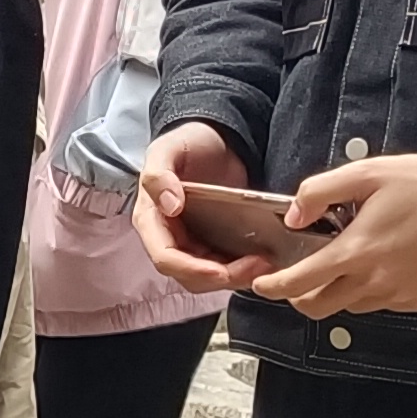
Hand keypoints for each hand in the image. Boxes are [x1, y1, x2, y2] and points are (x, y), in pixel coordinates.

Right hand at [135, 123, 265, 290]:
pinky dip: (243, 270)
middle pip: (188, 275)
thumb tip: (170, 205)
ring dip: (236, 277)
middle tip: (256, 266)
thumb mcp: (169, 148)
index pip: (165, 257)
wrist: (216, 140)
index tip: (221, 271)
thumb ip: (159, 174)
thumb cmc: (189, 142)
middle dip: (221, 277)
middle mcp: (168, 237)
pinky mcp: (213, 244)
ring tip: (265, 264)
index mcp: (151, 220)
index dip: (192, 269)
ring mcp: (191, 243)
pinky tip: (264, 261)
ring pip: (208, 277)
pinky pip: (225, 267)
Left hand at [251, 154, 416, 319]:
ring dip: (340, 291)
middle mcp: (374, 282)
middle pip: (319, 307)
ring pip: (352, 306)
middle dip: (300, 297)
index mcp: (355, 252)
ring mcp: (399, 296)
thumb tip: (293, 217)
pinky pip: (384, 305)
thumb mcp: (364, 174)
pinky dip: (374, 291)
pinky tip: (385, 264)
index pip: (300, 283)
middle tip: (300, 278)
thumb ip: (319, 193)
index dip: (273, 288)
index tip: (261, 286)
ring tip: (352, 260)